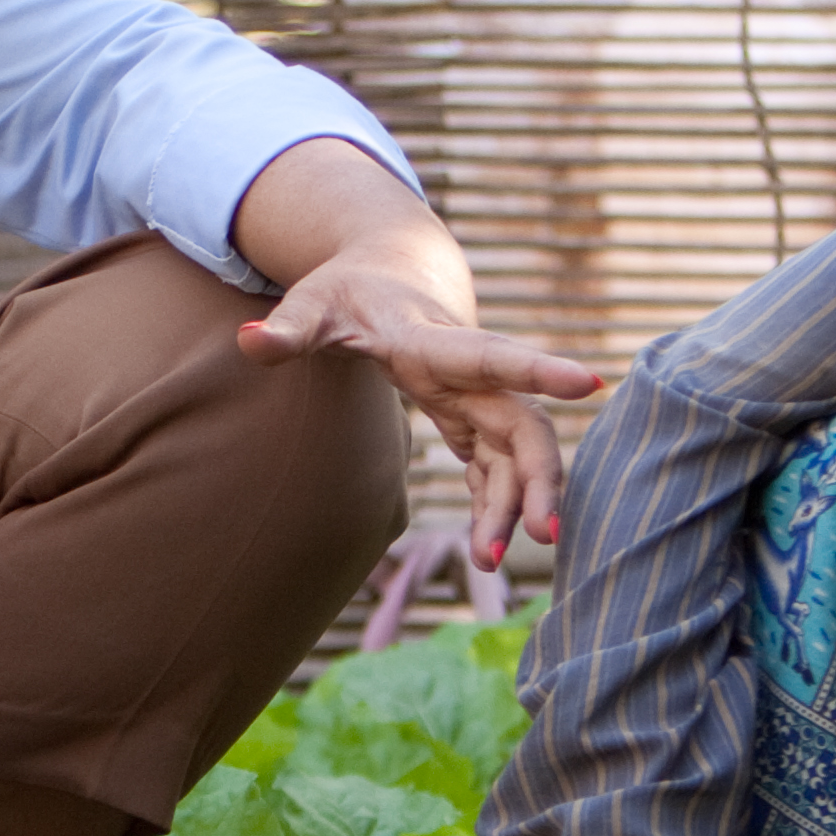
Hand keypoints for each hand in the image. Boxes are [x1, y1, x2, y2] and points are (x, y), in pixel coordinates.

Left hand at [230, 145, 602, 570]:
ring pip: (516, 454)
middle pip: (521, 422)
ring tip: (492, 561)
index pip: (490, 355)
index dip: (537, 369)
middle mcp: (467, 371)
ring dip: (514, 506)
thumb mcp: (312, 303)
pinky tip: (487, 550)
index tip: (589, 382)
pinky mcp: (471, 420)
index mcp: (431, 340)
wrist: (388, 274)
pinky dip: (494, 507)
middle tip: (543, 535)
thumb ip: (287, 329)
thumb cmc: (346, 289)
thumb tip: (247, 342)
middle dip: (539, 476)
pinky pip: (495, 470)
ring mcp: (476, 398)